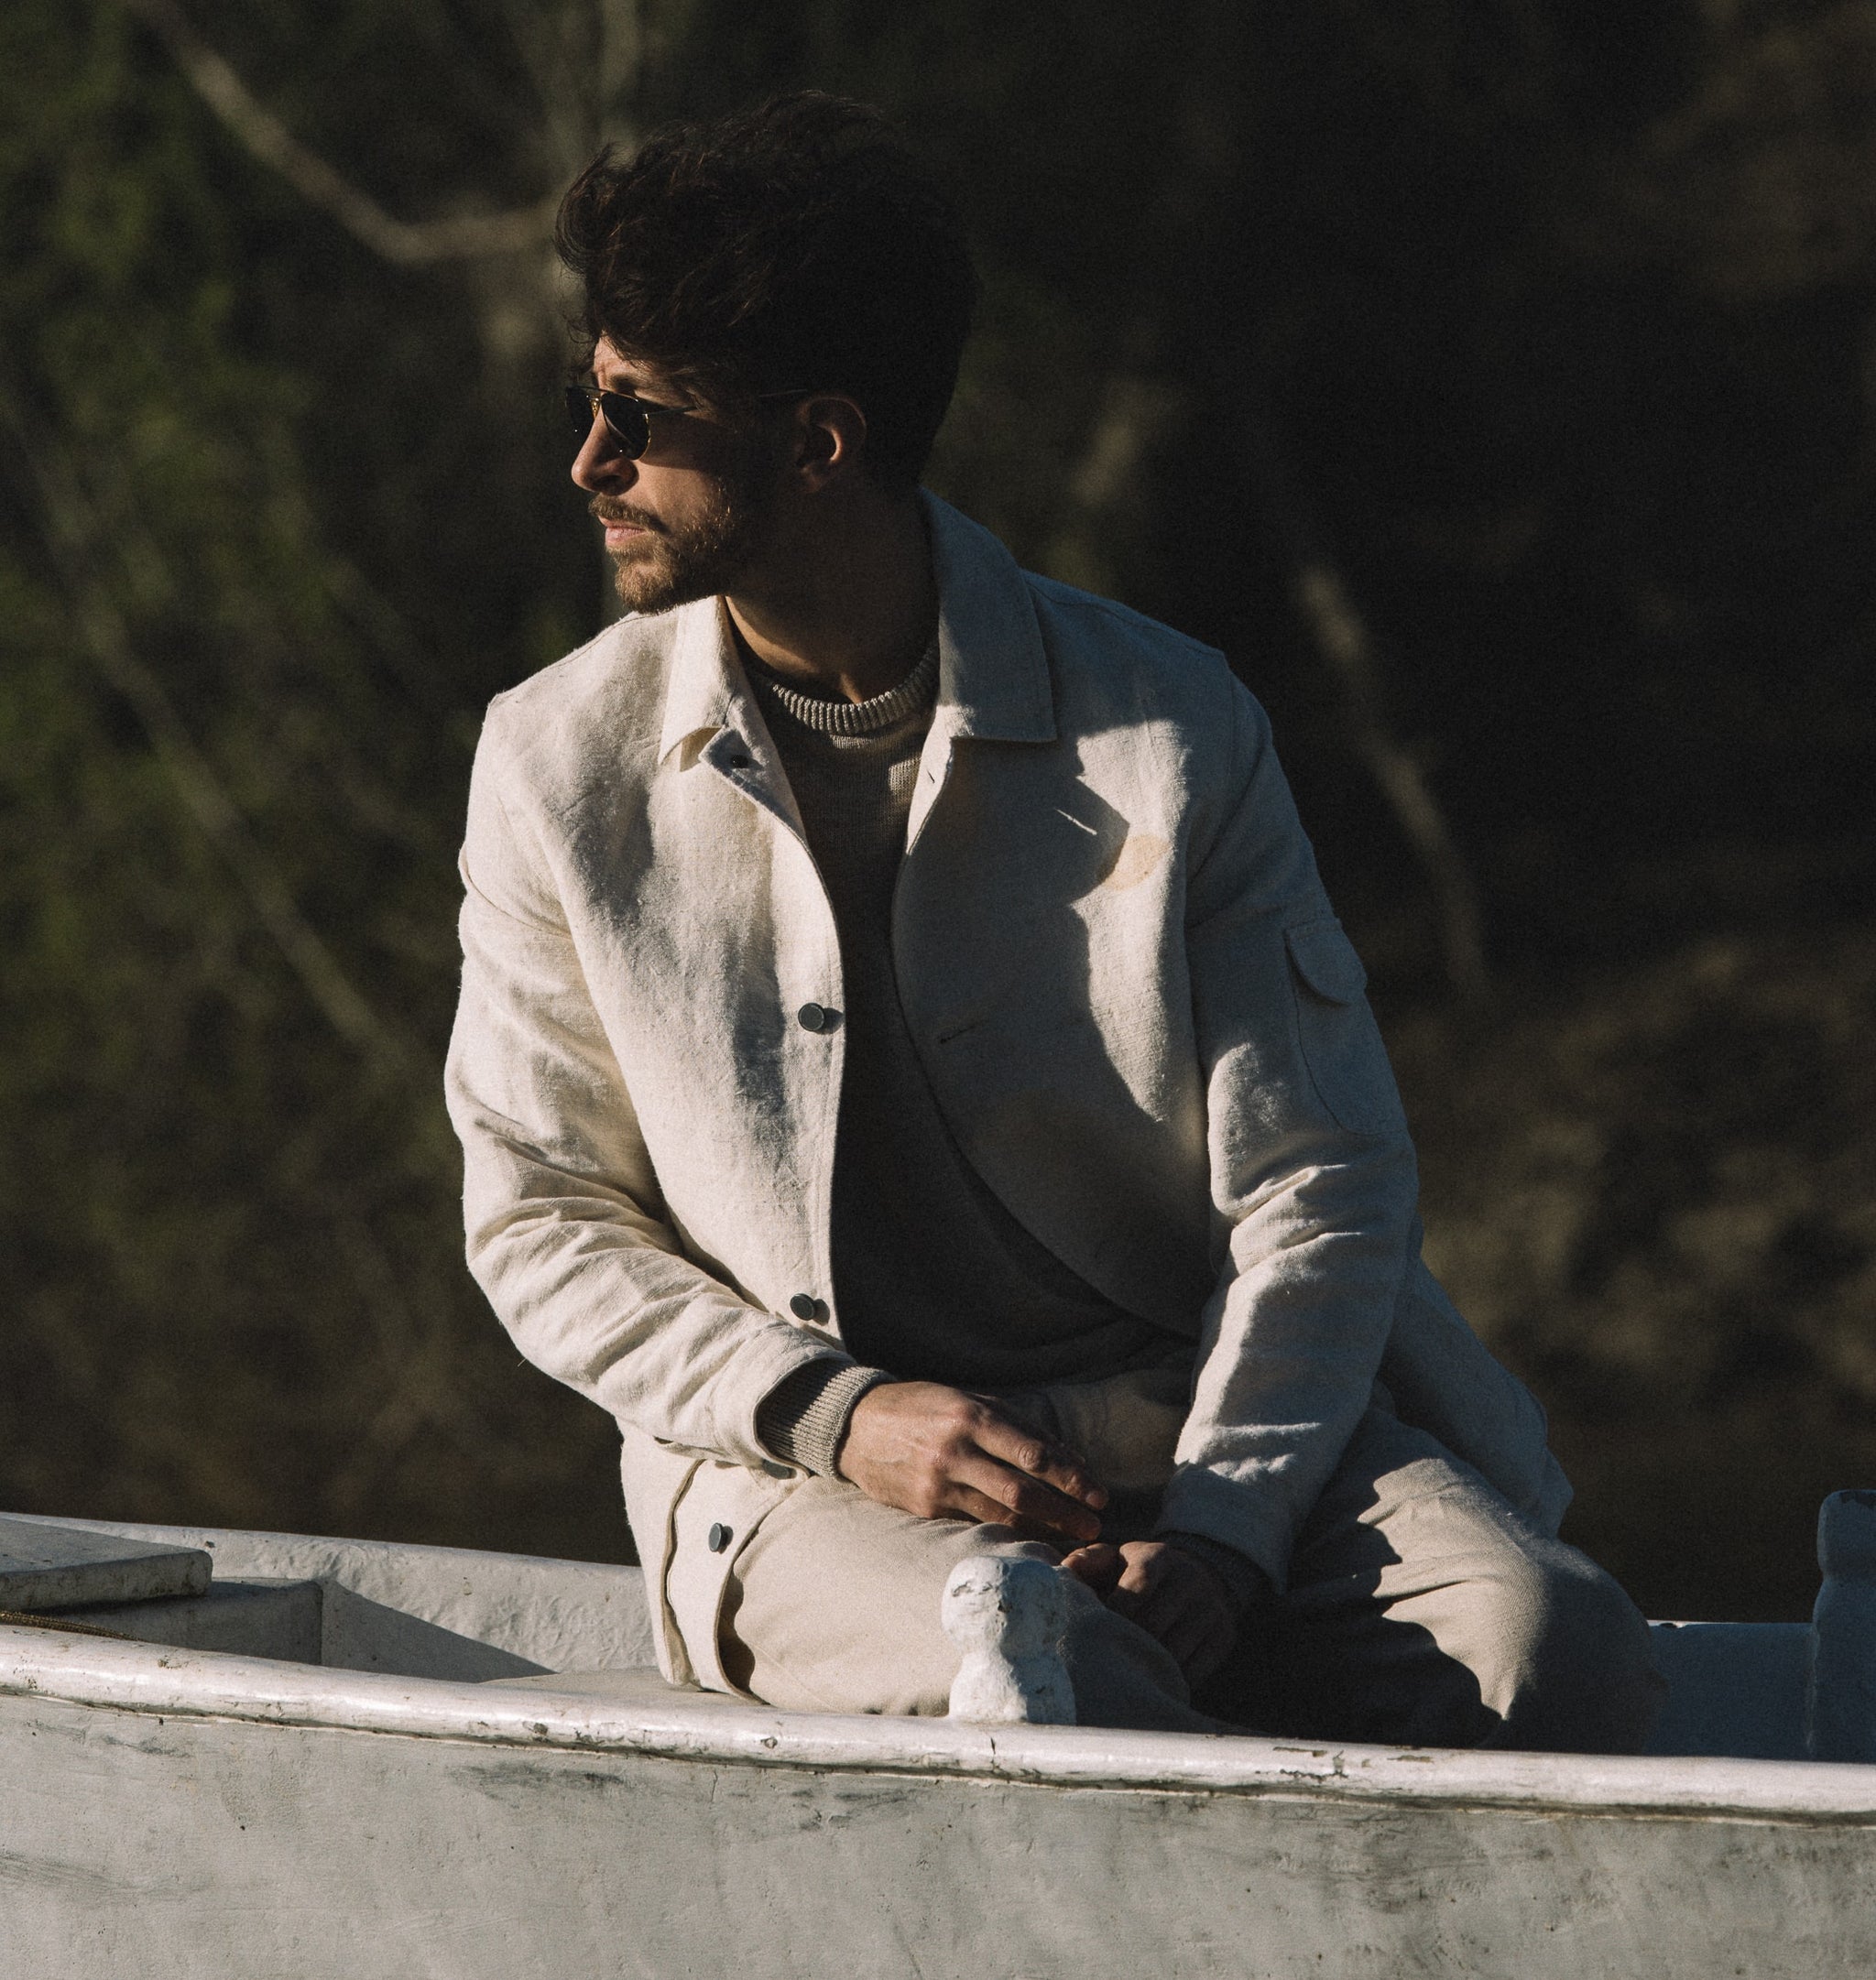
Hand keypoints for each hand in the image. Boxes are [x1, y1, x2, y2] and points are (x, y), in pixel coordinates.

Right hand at [838, 1381, 1106, 1544]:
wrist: (857, 1426)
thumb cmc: (924, 1407)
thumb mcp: (971, 1401)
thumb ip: (1019, 1428)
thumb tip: (1070, 1459)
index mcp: (972, 1417)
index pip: (1034, 1454)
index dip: (1072, 1478)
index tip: (1099, 1495)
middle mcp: (956, 1452)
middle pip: (1022, 1491)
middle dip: (1064, 1512)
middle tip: (1095, 1527)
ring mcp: (938, 1484)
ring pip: (1000, 1515)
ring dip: (1041, 1530)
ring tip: (1070, 1539)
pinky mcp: (925, 1509)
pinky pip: (975, 1525)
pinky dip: (1006, 1534)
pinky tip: (1029, 1540)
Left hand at [1059, 1539, 1237, 1685]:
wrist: (1198, 1579)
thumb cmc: (1138, 1575)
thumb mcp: (1116, 1559)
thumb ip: (1089, 1561)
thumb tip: (1067, 1570)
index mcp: (1159, 1556)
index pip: (1138, 1587)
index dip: (1115, 1613)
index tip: (1097, 1630)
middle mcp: (1190, 1579)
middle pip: (1155, 1624)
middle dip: (1127, 1644)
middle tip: (1105, 1660)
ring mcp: (1211, 1609)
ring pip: (1174, 1652)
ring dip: (1146, 1666)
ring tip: (1123, 1674)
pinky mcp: (1223, 1637)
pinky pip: (1193, 1671)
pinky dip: (1169, 1680)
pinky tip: (1149, 1680)